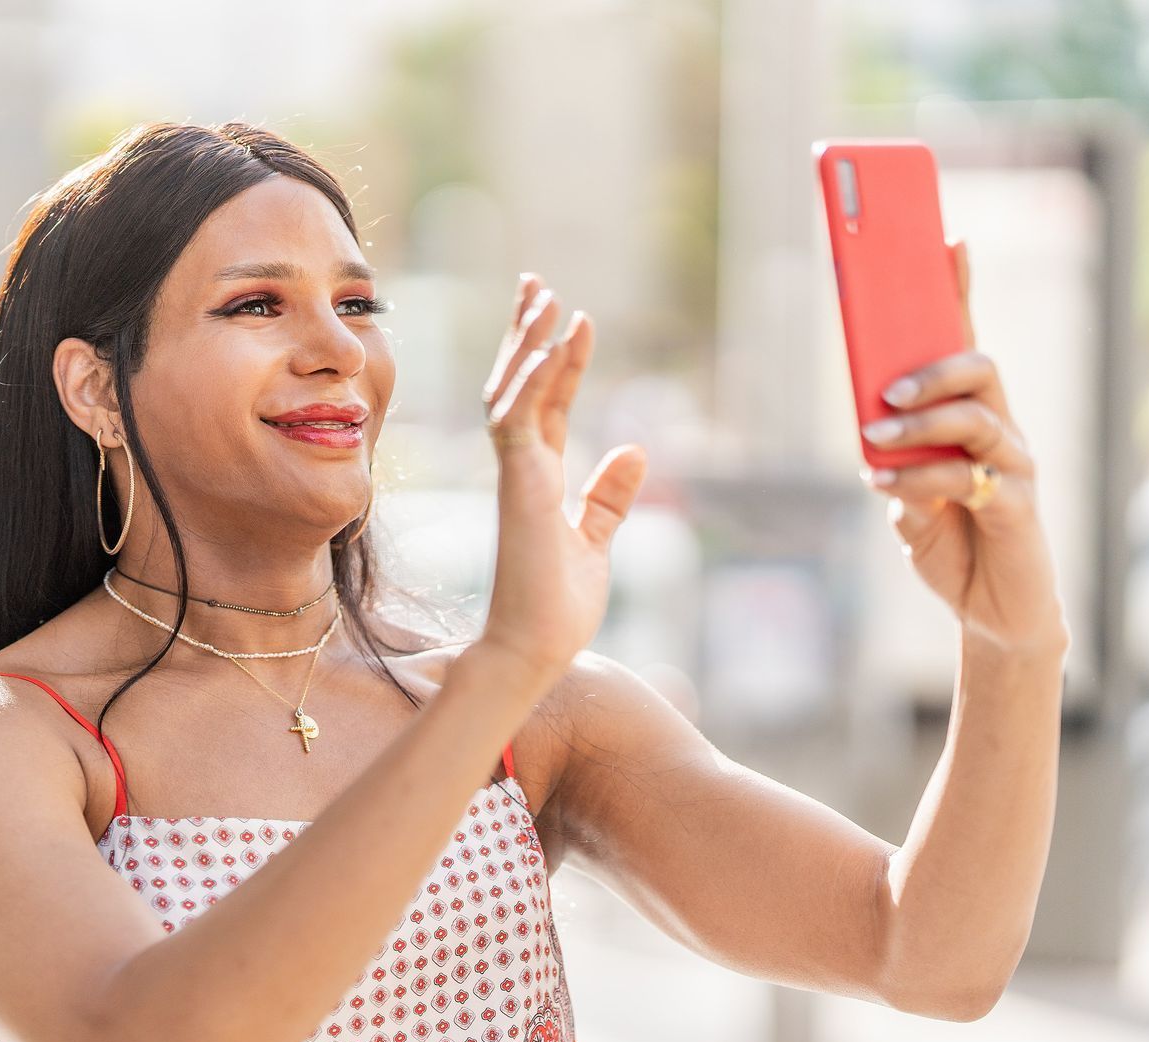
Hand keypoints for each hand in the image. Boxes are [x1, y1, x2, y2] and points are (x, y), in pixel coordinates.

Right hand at [476, 273, 648, 675]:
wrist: (536, 650)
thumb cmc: (558, 607)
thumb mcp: (596, 542)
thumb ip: (609, 496)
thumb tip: (635, 448)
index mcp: (538, 479)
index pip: (544, 404)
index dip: (556, 361)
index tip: (568, 318)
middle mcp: (522, 469)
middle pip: (520, 385)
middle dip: (527, 333)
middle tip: (537, 283)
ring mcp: (516, 475)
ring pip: (513, 391)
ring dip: (528, 343)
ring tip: (546, 296)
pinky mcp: (518, 485)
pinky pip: (519, 418)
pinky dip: (533, 379)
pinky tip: (553, 345)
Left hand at [859, 242, 1069, 654]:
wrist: (992, 613)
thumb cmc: (952, 546)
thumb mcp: (910, 501)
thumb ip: (899, 468)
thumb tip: (877, 441)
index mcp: (971, 419)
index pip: (964, 344)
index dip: (960, 292)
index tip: (948, 241)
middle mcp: (1000, 431)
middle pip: (979, 368)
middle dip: (932, 366)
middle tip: (886, 390)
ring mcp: (1014, 465)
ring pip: (976, 416)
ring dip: (920, 424)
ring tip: (877, 440)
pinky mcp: (1016, 505)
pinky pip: (969, 476)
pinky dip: (922, 477)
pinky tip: (890, 485)